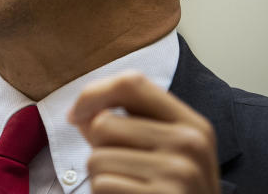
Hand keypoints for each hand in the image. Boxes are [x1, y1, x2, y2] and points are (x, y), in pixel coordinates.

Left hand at [68, 71, 219, 193]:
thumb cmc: (174, 192)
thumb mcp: (166, 152)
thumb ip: (126, 126)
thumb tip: (80, 113)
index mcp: (192, 123)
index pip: (132, 84)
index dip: (94, 93)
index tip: (76, 114)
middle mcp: (189, 142)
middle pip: (104, 123)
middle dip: (98, 148)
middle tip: (122, 170)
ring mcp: (178, 172)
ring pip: (97, 158)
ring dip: (101, 177)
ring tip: (128, 187)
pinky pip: (102, 185)